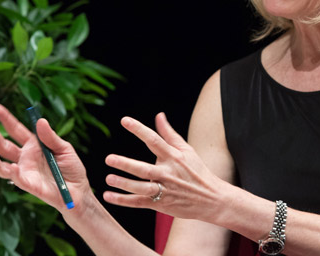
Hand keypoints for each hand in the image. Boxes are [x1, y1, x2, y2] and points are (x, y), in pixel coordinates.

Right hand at [0, 104, 91, 212]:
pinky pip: (16, 179)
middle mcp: (25, 157)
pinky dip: (13, 172)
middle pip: (4, 145)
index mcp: (34, 145)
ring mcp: (25, 171)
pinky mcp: (28, 184)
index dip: (6, 119)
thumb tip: (40, 121)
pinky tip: (13, 167)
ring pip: (1, 165)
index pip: (16, 130)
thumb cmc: (72, 168)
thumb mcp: (64, 148)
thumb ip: (51, 137)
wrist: (78, 190)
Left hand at [102, 113, 225, 221]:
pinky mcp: (160, 204)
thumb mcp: (186, 150)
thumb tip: (159, 115)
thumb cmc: (197, 171)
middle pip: (144, 169)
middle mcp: (168, 173)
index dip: (139, 130)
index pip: (154, 140)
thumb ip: (169, 133)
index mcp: (173, 157)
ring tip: (108, 179)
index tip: (124, 120)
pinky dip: (123, 201)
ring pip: (141, 188)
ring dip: (124, 184)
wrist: (211, 199)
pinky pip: (139, 203)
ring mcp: (164, 190)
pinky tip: (108, 196)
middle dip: (126, 164)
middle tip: (109, 159)